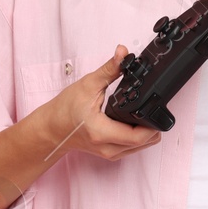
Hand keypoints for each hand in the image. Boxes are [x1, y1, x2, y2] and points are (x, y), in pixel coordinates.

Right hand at [42, 45, 162, 160]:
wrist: (51, 128)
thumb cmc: (65, 109)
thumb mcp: (88, 85)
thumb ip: (109, 69)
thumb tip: (123, 53)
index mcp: (101, 131)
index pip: (139, 136)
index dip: (153, 122)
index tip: (156, 106)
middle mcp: (107, 147)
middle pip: (145, 142)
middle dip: (153, 125)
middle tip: (153, 106)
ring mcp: (109, 154)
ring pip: (141, 148)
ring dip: (148, 132)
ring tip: (144, 113)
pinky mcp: (110, 154)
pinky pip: (132, 149)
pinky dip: (139, 138)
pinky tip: (135, 123)